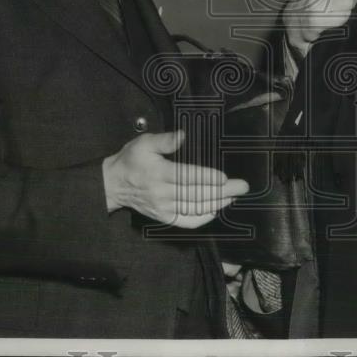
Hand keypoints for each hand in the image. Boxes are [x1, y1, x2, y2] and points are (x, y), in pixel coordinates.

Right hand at [102, 129, 248, 228]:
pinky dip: (202, 218)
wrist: (114, 184)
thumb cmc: (132, 160)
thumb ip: (165, 140)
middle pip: (196, 194)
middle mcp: (163, 193)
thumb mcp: (145, 143)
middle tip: (242, 187)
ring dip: (217, 203)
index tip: (225, 177)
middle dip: (222, 191)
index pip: (188, 177)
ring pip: (194, 208)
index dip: (208, 178)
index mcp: (159, 173)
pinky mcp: (163, 218)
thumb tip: (183, 135)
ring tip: (234, 197)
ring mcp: (163, 208)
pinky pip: (186, 221)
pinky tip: (215, 211)